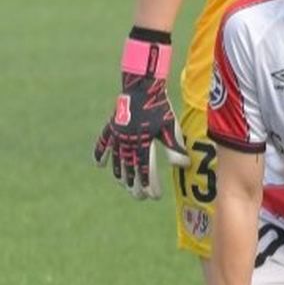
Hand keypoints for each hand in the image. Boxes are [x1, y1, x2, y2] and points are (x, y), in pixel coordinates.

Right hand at [94, 51, 187, 199]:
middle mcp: (127, 141)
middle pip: (129, 168)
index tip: (152, 196)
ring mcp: (117, 134)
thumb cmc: (160, 108)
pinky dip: (100, 154)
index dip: (148, 184)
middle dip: (134, 184)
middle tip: (139, 197)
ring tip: (124, 185)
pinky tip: (99, 165)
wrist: (143, 87)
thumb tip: (183, 165)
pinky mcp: (112, 127)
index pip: (145, 169)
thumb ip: (175, 148)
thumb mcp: (171, 127)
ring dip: (119, 173)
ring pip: (116, 159)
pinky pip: (103, 143)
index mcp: (143, 142)